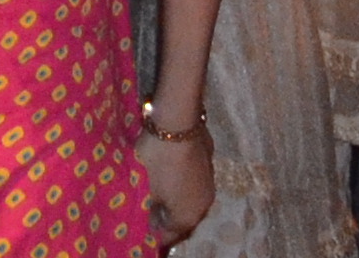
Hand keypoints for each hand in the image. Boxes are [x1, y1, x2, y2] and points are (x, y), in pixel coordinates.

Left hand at [139, 112, 214, 242]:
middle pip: (186, 217)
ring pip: (193, 197)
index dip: (159, 235)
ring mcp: (210, 180)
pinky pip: (195, 177)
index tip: (149, 231)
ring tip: (162, 193)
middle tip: (154, 215)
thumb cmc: (157, 161)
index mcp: (188, 214)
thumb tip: (155, 223)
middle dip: (170, 219)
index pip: (173, 234)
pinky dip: (185, 179)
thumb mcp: (148, 188)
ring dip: (179, 199)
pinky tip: (173, 171)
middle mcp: (205, 202)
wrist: (177, 122)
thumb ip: (152, 210)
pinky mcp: (210, 159)